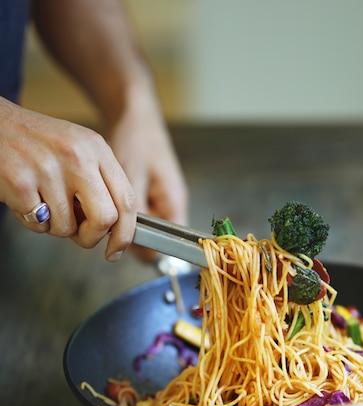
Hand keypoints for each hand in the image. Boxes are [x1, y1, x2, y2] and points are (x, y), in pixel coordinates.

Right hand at [0, 98, 136, 261]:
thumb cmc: (38, 143)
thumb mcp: (79, 150)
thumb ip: (100, 183)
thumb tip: (116, 228)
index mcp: (97, 149)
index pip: (127, 200)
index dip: (126, 234)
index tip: (117, 250)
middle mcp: (77, 157)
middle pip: (105, 219)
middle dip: (92, 237)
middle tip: (81, 236)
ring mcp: (48, 169)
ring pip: (67, 227)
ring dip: (55, 226)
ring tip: (44, 202)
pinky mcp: (21, 182)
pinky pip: (39, 225)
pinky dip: (33, 222)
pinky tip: (28, 199)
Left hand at [108, 99, 188, 261]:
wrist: (134, 113)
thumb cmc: (136, 139)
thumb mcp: (131, 176)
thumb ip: (133, 212)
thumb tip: (131, 245)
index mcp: (174, 202)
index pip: (169, 243)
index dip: (145, 249)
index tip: (117, 246)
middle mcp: (172, 205)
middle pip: (155, 239)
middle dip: (128, 235)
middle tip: (103, 220)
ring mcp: (162, 201)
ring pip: (144, 229)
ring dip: (123, 223)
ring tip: (103, 205)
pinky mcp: (151, 196)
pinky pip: (138, 215)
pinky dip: (120, 212)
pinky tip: (107, 199)